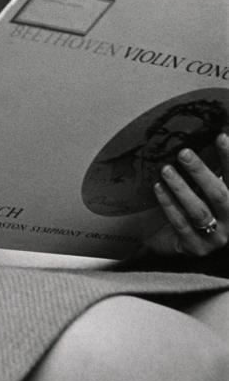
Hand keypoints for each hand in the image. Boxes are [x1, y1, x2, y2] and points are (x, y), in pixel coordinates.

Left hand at [144, 133, 228, 258]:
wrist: (182, 243)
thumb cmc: (198, 207)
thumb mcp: (208, 189)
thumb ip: (213, 169)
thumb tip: (208, 134)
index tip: (222, 136)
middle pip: (219, 195)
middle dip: (201, 172)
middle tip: (184, 153)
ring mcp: (216, 237)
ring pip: (199, 211)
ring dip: (181, 188)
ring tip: (166, 170)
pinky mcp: (196, 247)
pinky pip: (181, 224)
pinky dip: (169, 204)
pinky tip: (158, 188)